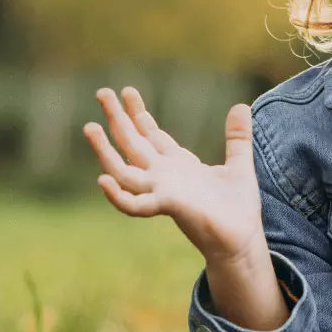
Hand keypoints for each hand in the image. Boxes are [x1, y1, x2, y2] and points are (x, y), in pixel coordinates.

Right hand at [83, 87, 263, 264]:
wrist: (242, 241)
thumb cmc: (238, 208)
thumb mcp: (239, 164)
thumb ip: (237, 137)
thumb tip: (241, 105)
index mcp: (177, 164)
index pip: (150, 134)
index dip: (137, 113)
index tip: (127, 91)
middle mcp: (163, 176)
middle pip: (132, 143)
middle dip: (117, 118)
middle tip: (101, 92)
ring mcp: (161, 191)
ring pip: (123, 169)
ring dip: (105, 150)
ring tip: (90, 127)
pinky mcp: (168, 207)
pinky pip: (135, 204)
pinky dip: (118, 195)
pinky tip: (102, 180)